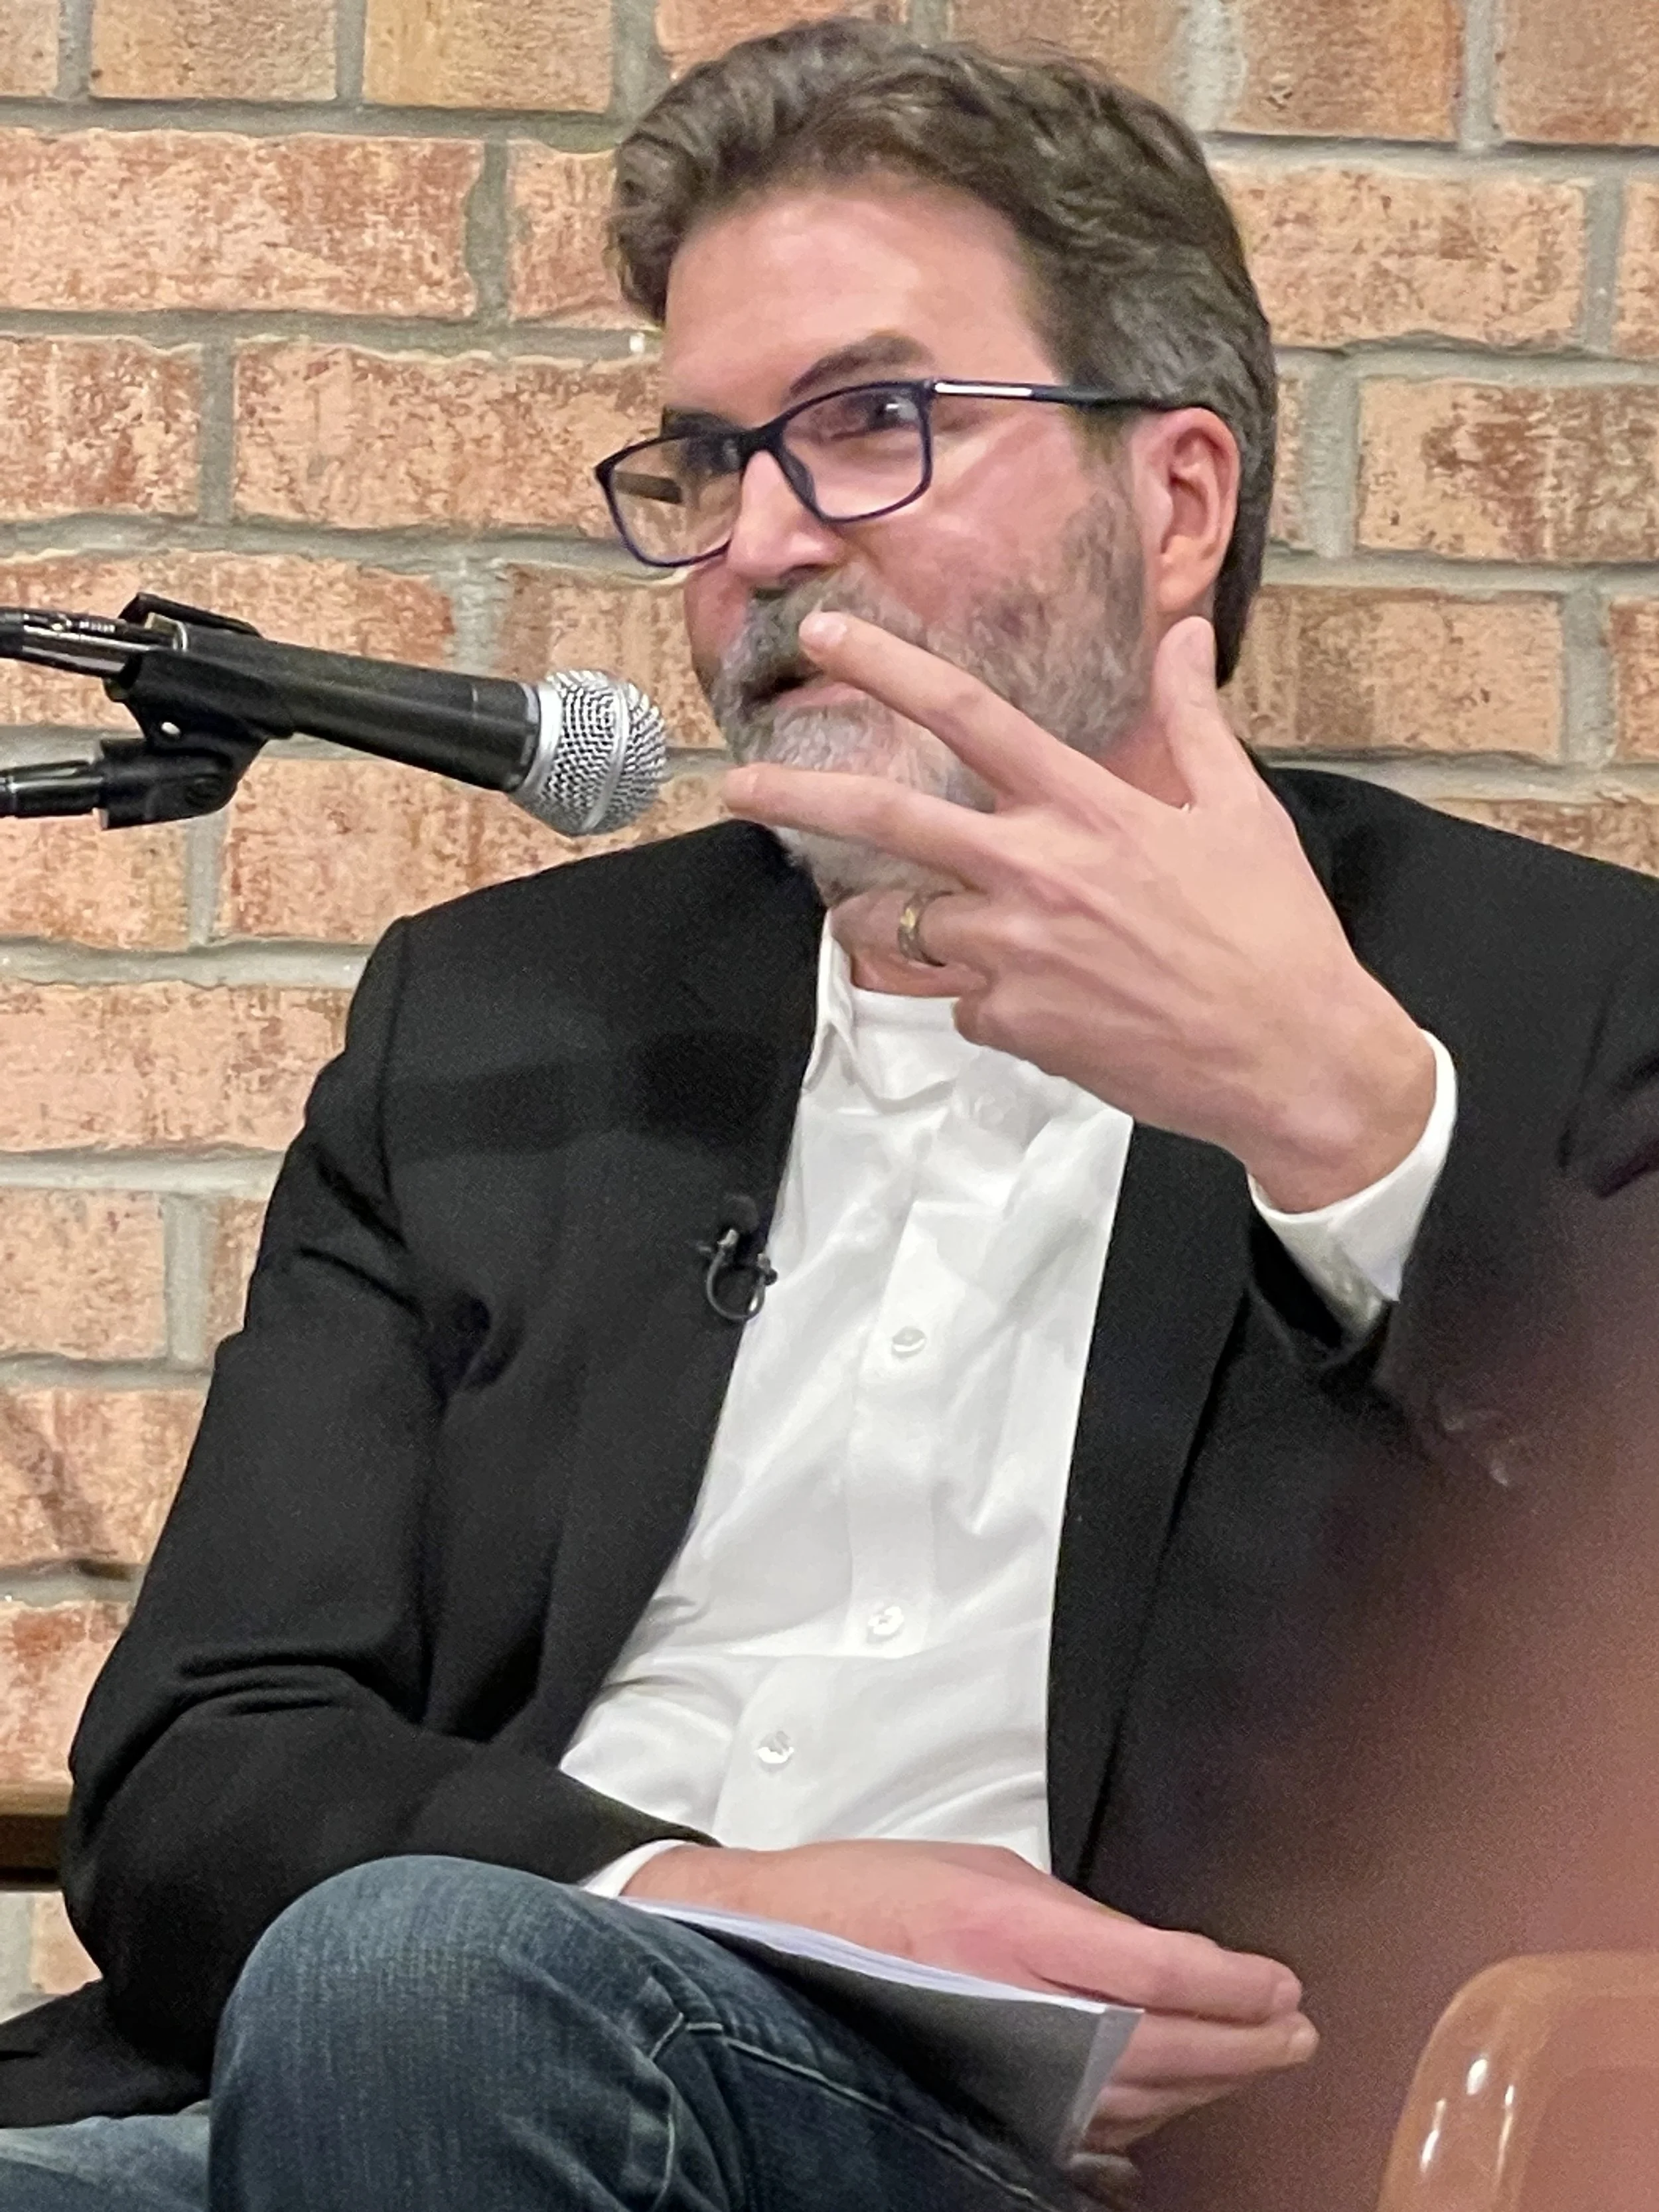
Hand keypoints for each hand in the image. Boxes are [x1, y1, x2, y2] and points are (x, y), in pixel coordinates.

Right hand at [623, 1838, 1315, 2148]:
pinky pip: (1091, 2127)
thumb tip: (1145, 1948)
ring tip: (1259, 2059)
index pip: (1154, 1970)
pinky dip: (1146, 2116)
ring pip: (1135, 2096)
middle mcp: (1012, 2013)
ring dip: (1209, 2081)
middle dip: (1245, 2042)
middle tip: (1296, 2032)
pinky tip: (1177, 2103)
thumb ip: (1067, 1912)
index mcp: (1009, 1934)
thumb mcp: (979, 1870)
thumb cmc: (863, 1901)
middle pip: (1162, 2045)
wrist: (775, 1955)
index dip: (1232, 1984)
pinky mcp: (987, 2112)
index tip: (1281, 1984)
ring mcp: (1000, 2076)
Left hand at [721, 612, 1434, 1211]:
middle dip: (797, 797)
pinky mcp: (1013, 1025)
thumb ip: (1194, 718)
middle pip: (889, 822)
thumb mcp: (1240, 809)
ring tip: (869, 917)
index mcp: (1089, 809)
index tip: (825, 634)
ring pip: (903, 927)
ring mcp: (1016, 955)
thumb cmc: (1271, 932)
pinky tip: (1032, 1001)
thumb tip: (1183, 634)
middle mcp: (1036, 873)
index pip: (970, 716)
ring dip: (876, 919)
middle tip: (734, 786)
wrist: (1289, 1057)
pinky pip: (960, 1001)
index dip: (890, 667)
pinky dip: (978, 996)